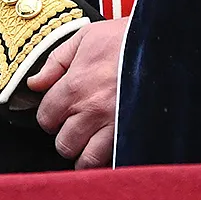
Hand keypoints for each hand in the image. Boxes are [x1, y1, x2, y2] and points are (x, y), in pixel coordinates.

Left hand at [27, 16, 128, 168]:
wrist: (165, 42)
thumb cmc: (125, 38)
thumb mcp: (84, 38)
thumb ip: (55, 61)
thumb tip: (34, 83)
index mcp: (74, 86)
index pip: (46, 118)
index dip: (49, 117)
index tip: (58, 113)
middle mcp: (91, 110)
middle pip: (64, 144)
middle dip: (66, 138)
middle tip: (75, 128)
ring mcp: (115, 125)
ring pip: (88, 160)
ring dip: (86, 155)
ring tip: (90, 143)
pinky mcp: (136, 133)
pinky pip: (116, 161)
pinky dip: (109, 162)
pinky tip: (109, 151)